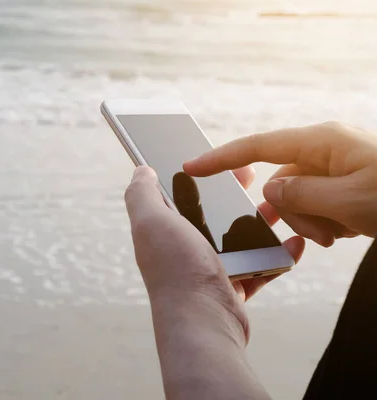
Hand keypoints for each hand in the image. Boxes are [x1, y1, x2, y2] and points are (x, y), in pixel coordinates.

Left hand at [125, 166, 302, 398]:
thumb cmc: (176, 269)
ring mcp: (208, 268)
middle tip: (252, 176)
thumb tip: (141, 170)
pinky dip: (277, 255)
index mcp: (162, 230)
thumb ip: (142, 194)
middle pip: (211, 212)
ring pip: (238, 237)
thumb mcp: (151, 221)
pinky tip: (294, 242)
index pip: (178, 195)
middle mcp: (182, 248)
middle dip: (232, 193)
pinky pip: (260, 266)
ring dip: (259, 221)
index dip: (196, 175)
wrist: (204, 321)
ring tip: (279, 205)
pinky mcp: (232, 287)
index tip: (218, 160)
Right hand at [184, 121, 376, 245]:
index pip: (257, 147)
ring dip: (311, 222)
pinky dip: (324, 223)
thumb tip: (269, 193)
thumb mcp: (351, 201)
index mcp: (321, 143)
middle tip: (319, 234)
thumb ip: (300, 196)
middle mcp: (324, 151)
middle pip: (280, 182)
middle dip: (290, 212)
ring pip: (297, 198)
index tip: (191, 167)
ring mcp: (335, 168)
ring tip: (341, 234)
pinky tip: (349, 231)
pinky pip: (316, 205)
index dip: (221, 158)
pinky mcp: (345, 185)